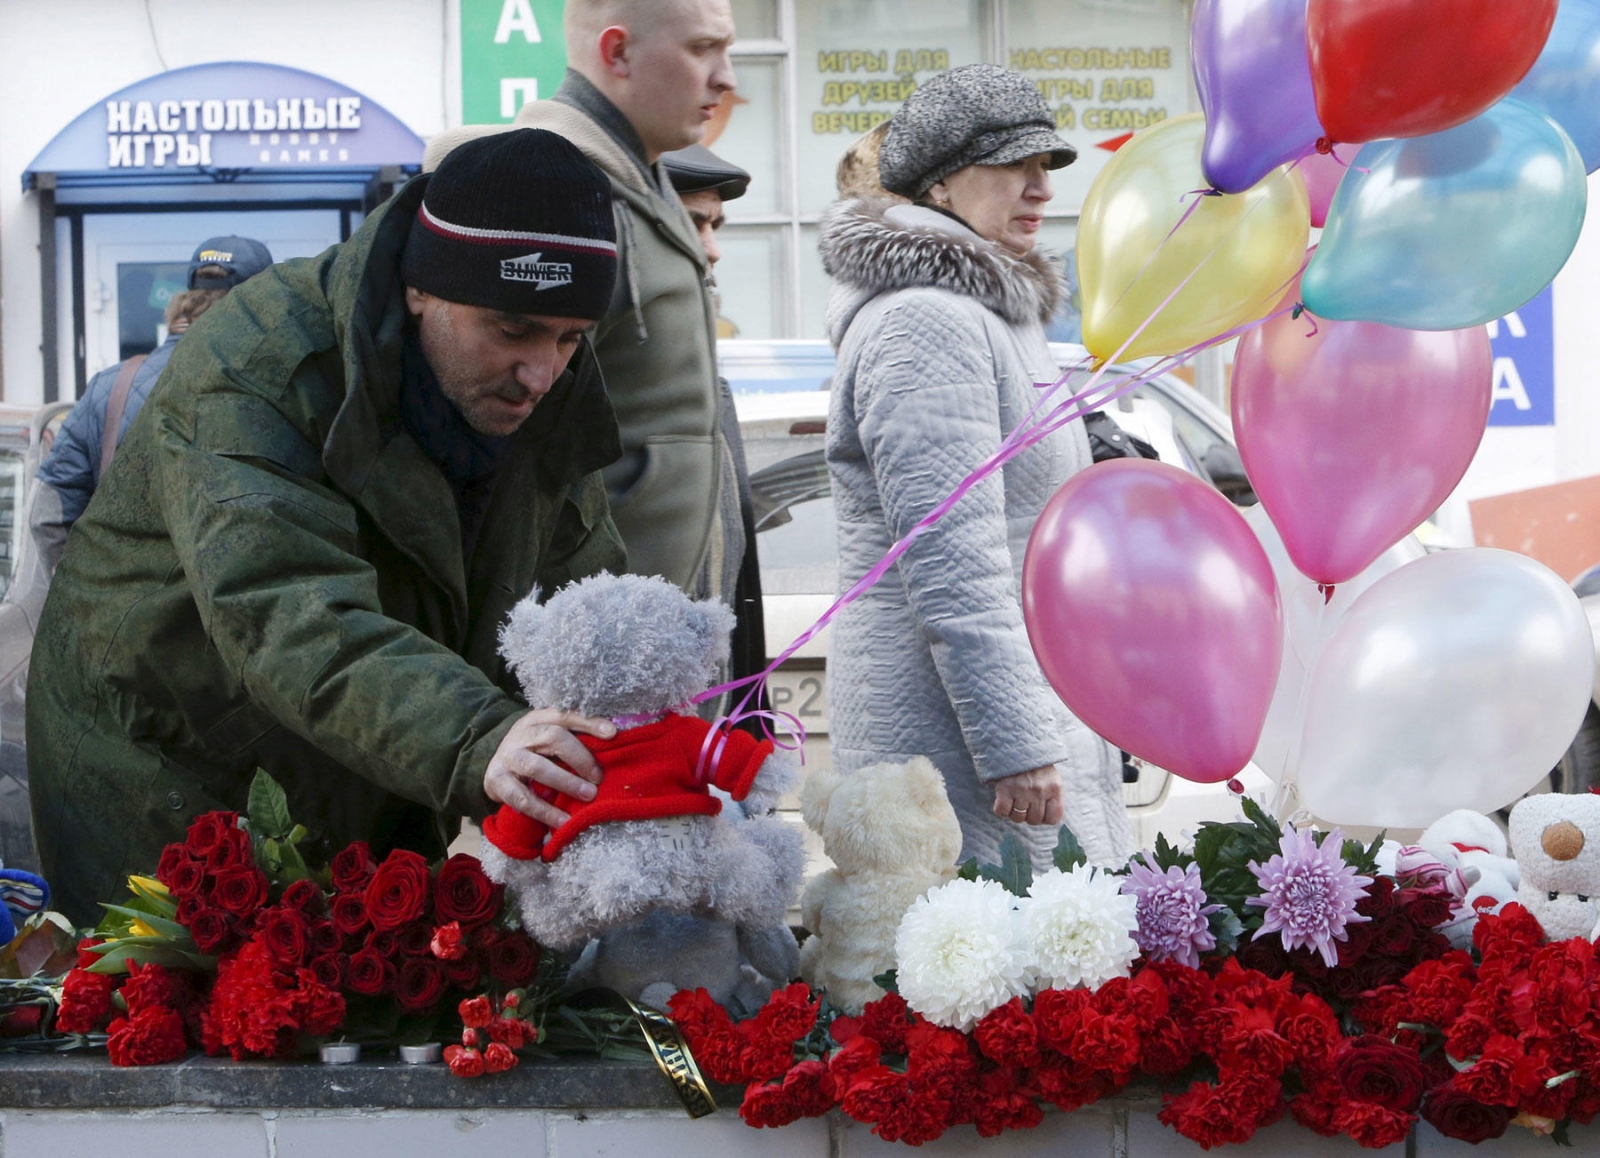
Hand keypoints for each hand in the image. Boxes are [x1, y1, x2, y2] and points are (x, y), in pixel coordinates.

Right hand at [483, 709, 616, 826]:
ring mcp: (508, 757)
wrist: (494, 767)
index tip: (612, 734)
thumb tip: (614, 743)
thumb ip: (575, 739)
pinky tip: (563, 820)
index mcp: (539, 719)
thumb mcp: (550, 738)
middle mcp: (522, 734)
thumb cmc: (535, 752)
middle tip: (599, 777)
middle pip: (553, 737)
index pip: (565, 715)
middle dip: (580, 757)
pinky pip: (522, 798)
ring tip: (589, 795)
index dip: (588, 723)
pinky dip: (544, 811)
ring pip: (536, 767)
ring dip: (566, 782)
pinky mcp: (497, 782)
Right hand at [991, 764, 1063, 826]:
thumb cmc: (1033, 762)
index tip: (1040, 810)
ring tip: (1013, 800)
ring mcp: (1022, 790)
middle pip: (1034, 820)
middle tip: (1024, 802)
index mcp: (1055, 787)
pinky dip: (1000, 809)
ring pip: (1018, 818)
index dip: (1045, 818)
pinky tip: (1002, 799)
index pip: (1054, 818)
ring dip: (1014, 812)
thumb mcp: (1051, 776)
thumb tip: (1047, 817)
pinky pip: (1002, 811)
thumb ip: (1051, 795)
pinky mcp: (1005, 788)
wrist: (1015, 741)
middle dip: (1028, 815)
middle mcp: (1040, 790)